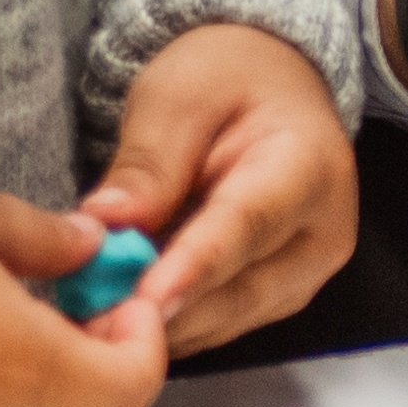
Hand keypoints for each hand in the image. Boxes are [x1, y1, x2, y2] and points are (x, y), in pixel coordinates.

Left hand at [80, 26, 360, 349]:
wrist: (267, 90)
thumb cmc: (225, 80)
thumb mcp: (178, 95)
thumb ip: (148, 162)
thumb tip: (106, 224)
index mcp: (310, 167)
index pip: (248, 225)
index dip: (194, 266)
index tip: (145, 299)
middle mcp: (321, 236)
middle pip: (238, 291)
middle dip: (160, 312)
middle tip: (86, 322)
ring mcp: (302, 276)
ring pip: (223, 321)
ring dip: (157, 326)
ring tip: (88, 318)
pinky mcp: (274, 299)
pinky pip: (215, 325)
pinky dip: (166, 324)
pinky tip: (115, 313)